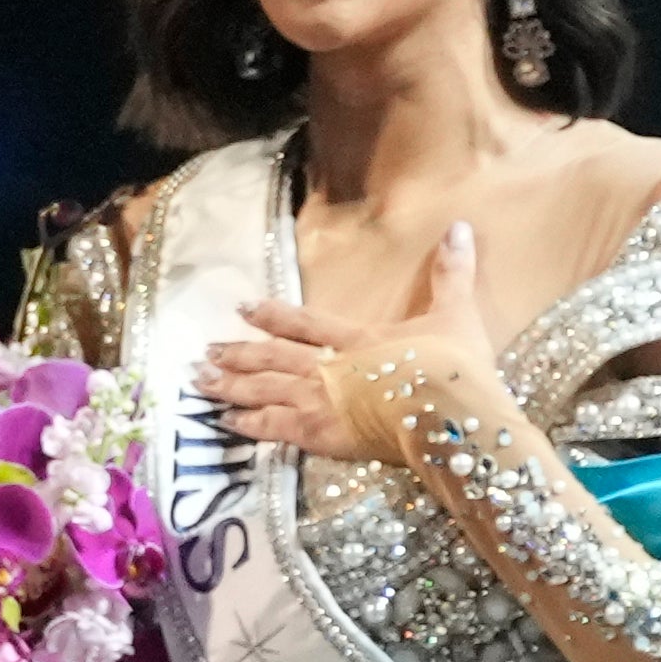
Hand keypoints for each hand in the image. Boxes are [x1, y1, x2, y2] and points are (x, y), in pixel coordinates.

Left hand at [198, 221, 498, 464]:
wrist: (452, 415)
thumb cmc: (456, 367)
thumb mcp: (456, 314)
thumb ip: (451, 273)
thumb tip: (461, 225)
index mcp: (359, 338)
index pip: (305, 322)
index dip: (272, 314)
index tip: (242, 307)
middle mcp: (331, 367)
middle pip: (273, 357)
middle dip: (237, 353)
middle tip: (204, 352)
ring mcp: (323, 401)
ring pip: (265, 389)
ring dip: (230, 384)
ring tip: (198, 381)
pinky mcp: (323, 436)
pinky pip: (275, 428)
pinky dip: (249, 425)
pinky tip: (225, 423)